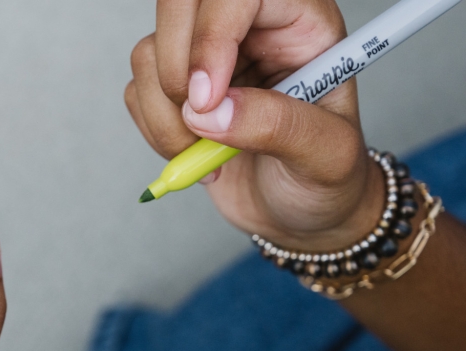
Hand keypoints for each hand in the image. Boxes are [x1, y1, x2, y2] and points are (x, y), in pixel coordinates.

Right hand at [126, 0, 384, 251]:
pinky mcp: (175, 89)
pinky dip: (155, 131)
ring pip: (149, 52)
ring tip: (204, 151)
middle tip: (199, 120)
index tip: (208, 100)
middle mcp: (249, 29)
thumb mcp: (327, 156)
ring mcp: (207, 57)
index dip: (213, 36)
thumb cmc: (328, 179)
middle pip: (181, 3)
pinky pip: (137, 91)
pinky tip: (192, 154)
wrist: (301, 214)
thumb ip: (277, 126)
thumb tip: (213, 111)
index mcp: (298, 22)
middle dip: (176, 68)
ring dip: (165, 113)